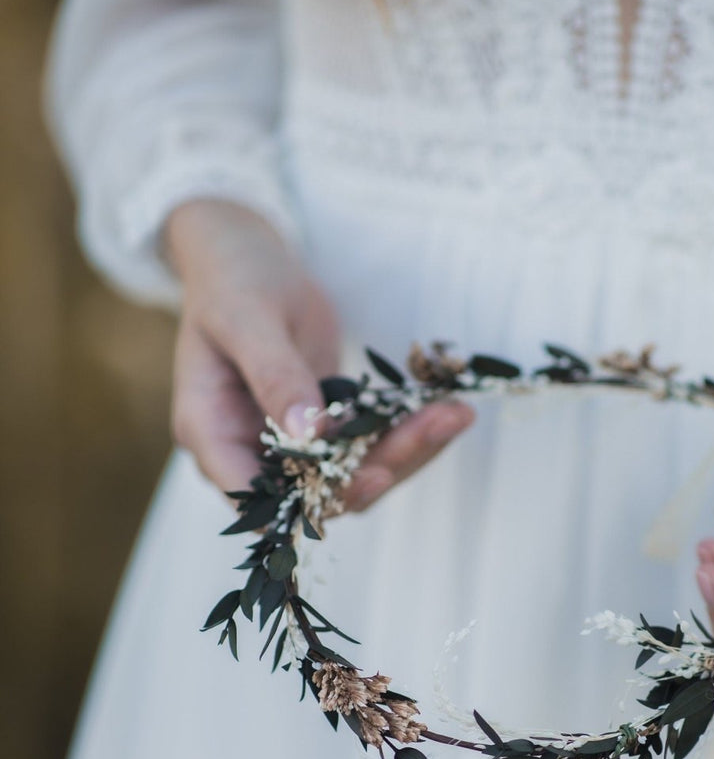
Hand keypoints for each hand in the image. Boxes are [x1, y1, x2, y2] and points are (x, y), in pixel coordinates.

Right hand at [165, 199, 472, 504]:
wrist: (245, 256)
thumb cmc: (233, 280)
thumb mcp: (249, 320)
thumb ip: (276, 377)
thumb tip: (307, 434)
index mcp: (210, 432)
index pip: (256, 498)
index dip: (312, 502)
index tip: (373, 476)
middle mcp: (249, 451)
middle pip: (319, 492)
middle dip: (384, 465)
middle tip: (438, 425)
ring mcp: (289, 443)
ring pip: (354, 473)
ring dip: (408, 450)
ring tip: (457, 415)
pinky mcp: (324, 427)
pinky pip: (368, 444)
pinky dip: (407, 430)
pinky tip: (448, 408)